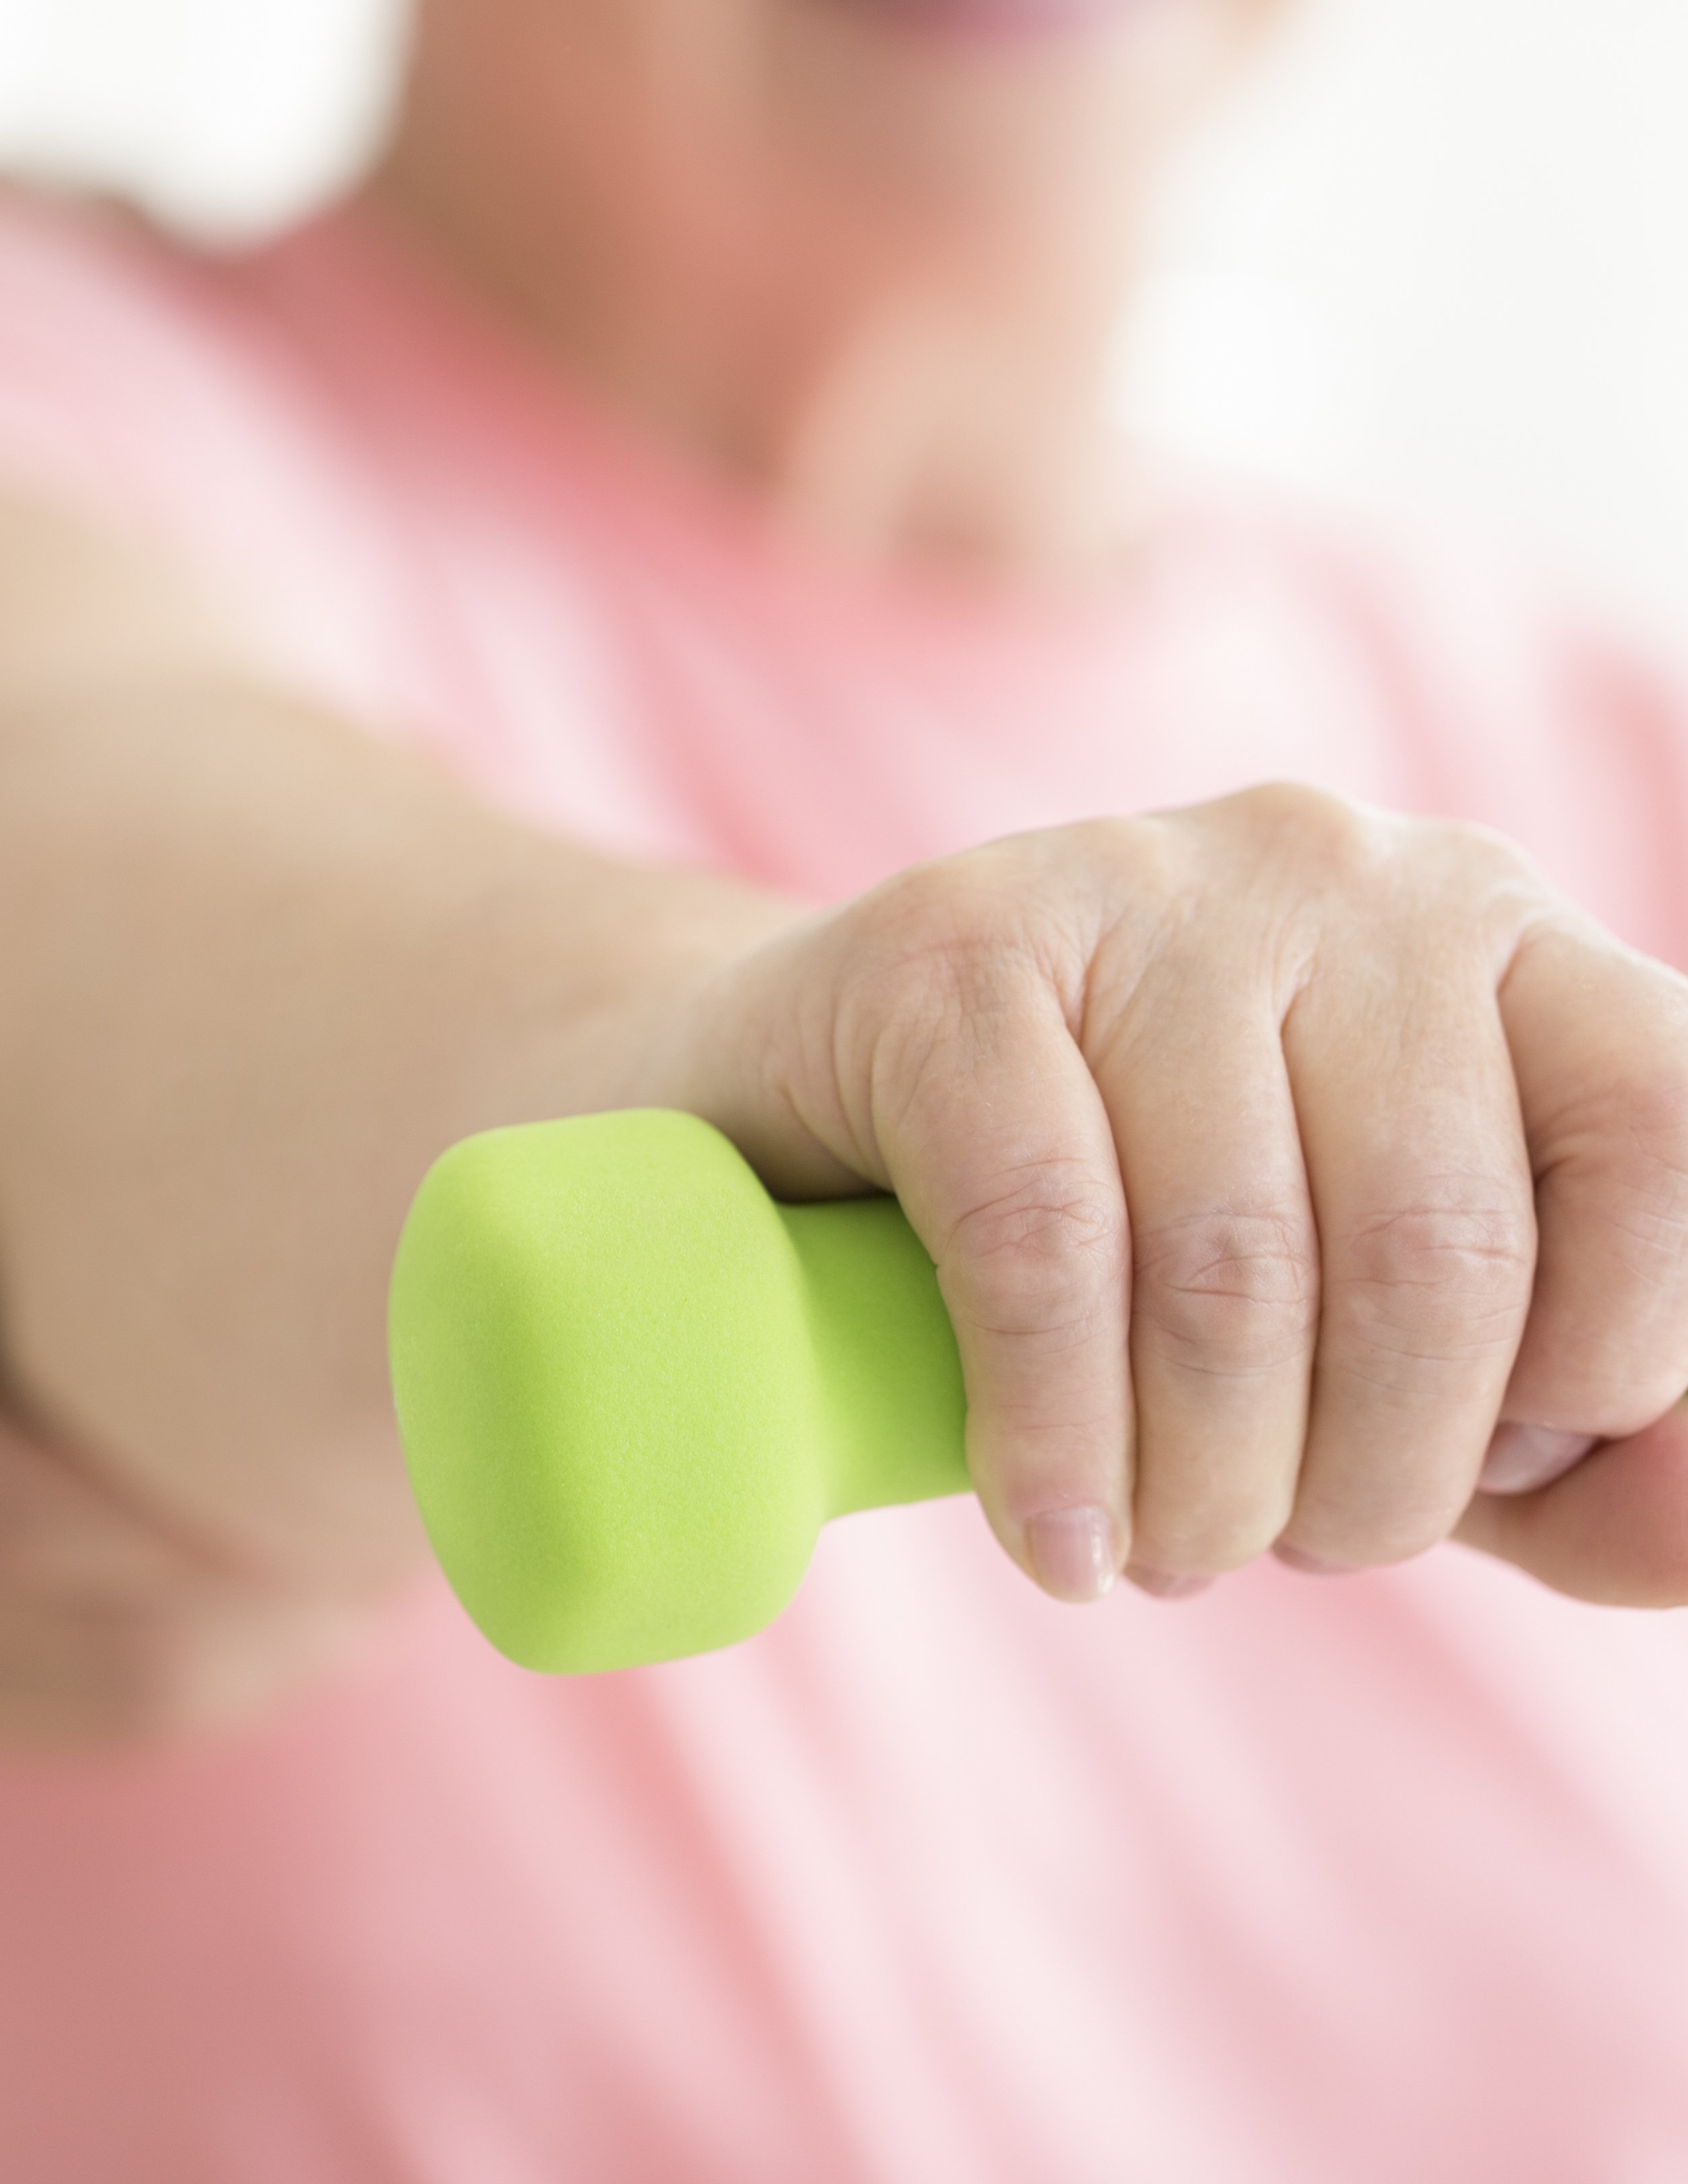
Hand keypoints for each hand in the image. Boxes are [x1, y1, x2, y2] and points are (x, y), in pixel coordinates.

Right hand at [0, 763, 369, 1743]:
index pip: (24, 1507)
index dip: (224, 1508)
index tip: (396, 1433)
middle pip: (108, 1645)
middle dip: (301, 1581)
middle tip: (467, 1450)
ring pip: (102, 1712)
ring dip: (267, 1636)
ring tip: (407, 1508)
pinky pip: (49, 1723)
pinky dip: (183, 1668)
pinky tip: (278, 1567)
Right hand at [672, 784, 1687, 1605]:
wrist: (811, 1114)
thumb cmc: (1132, 1237)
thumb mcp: (1388, 1341)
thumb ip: (1578, 1436)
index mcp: (1491, 929)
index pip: (1664, 1135)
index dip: (1604, 1363)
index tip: (1477, 1465)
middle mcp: (1336, 865)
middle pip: (1434, 1245)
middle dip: (1370, 1484)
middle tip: (1274, 1543)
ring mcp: (1133, 882)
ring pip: (1234, 1260)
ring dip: (1205, 1490)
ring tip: (1156, 1547)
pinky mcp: (952, 946)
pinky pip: (1046, 1242)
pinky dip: (1057, 1438)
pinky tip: (1054, 1535)